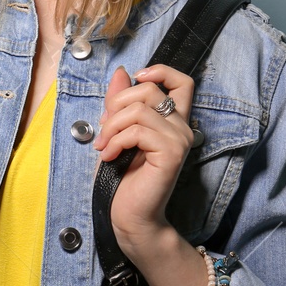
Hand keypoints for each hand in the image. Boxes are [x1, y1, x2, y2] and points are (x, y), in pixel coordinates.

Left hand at [93, 63, 197, 249]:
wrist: (129, 215)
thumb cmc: (121, 176)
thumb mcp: (115, 131)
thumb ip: (119, 103)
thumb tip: (122, 72)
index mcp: (171, 120)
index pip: (182, 81)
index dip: (160, 71)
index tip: (136, 79)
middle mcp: (181, 127)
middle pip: (150, 89)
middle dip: (116, 104)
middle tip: (104, 129)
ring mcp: (179, 139)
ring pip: (138, 110)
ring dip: (111, 127)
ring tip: (103, 147)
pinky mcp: (172, 153)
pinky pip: (137, 131)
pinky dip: (115, 141)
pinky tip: (108, 156)